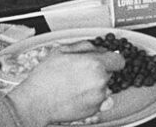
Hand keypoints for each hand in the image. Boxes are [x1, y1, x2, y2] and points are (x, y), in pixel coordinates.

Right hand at [6, 41, 125, 126]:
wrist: (36, 102)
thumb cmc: (45, 78)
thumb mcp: (62, 51)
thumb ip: (84, 46)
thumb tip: (97, 47)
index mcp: (95, 65)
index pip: (119, 60)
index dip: (111, 58)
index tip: (105, 59)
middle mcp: (100, 82)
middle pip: (111, 72)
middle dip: (100, 70)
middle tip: (81, 71)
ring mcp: (98, 98)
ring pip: (104, 86)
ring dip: (95, 84)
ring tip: (75, 84)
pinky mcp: (94, 110)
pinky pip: (98, 99)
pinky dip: (90, 96)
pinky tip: (75, 94)